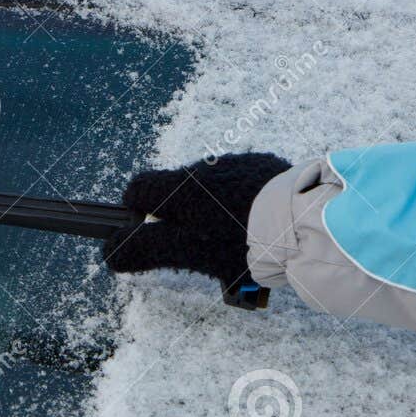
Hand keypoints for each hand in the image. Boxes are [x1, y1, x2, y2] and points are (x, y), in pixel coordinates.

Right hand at [104, 153, 291, 295]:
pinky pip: (240, 185)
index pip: (138, 189)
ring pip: (208, 190)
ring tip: (233, 242)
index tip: (146, 234)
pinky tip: (256, 227)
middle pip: (174, 192)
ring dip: (210, 212)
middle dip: (177, 219)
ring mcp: (238, 165)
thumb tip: (110, 251)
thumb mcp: (186, 251)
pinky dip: (239, 204)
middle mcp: (205, 168)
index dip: (134, 213)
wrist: (305, 222)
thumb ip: (143, 249)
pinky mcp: (267, 169)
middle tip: (196, 249)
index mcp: (180, 186)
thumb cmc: (239, 240)